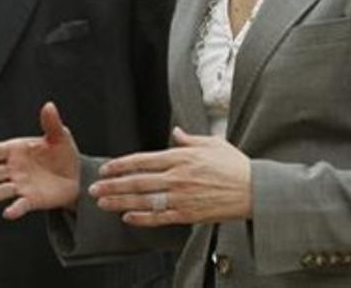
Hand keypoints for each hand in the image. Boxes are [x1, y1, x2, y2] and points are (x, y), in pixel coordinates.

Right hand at [0, 102, 79, 219]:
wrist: (75, 176)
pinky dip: (13, 209)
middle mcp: (13, 169)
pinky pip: (20, 205)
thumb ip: (52, 123)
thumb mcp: (59, 136)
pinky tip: (8, 213)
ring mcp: (20, 185)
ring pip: (1, 190)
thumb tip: (49, 106)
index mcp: (16, 150)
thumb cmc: (62, 153)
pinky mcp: (30, 200)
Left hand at [89, 127, 251, 226]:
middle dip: (112, 185)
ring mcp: (182, 197)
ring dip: (120, 202)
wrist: (256, 190)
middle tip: (94, 188)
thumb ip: (189, 140)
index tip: (105, 168)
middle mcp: (177, 177)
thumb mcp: (212, 143)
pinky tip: (128, 217)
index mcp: (180, 157)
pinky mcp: (188, 214)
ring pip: (144, 200)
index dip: (121, 165)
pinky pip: (160, 217)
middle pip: (137, 181)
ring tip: (103, 203)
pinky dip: (142, 218)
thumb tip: (176, 132)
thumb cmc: (235, 166)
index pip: (143, 160)